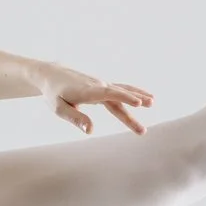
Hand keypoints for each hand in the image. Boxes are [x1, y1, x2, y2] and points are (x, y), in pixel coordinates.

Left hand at [33, 63, 155, 134]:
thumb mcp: (59, 108)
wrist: (52, 74)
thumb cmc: (53, 93)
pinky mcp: (102, 86)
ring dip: (138, 95)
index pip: (109, 94)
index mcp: (87, 91)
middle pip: (119, 96)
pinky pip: (120, 89)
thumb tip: (90, 130)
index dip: (125, 98)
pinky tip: (144, 98)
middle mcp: (97, 86)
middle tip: (149, 109)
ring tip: (153, 102)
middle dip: (135, 103)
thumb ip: (75, 118)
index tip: (138, 102)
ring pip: (122, 90)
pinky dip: (132, 92)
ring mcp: (101, 85)